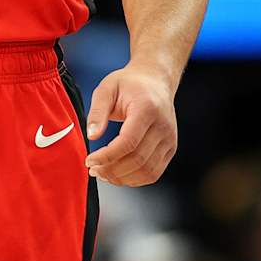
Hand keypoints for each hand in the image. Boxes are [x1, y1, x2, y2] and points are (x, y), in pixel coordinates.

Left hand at [84, 63, 178, 186]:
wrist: (155, 80)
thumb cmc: (129, 84)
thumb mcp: (107, 89)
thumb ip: (97, 112)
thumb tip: (92, 136)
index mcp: (147, 108)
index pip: (128, 142)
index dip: (107, 157)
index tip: (90, 161)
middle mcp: (163, 125)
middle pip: (138, 160)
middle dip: (112, 170)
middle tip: (93, 169)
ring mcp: (169, 138)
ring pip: (147, 171)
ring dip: (123, 178)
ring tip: (104, 174)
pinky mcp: (171, 148)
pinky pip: (154, 173)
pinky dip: (135, 179)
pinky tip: (119, 175)